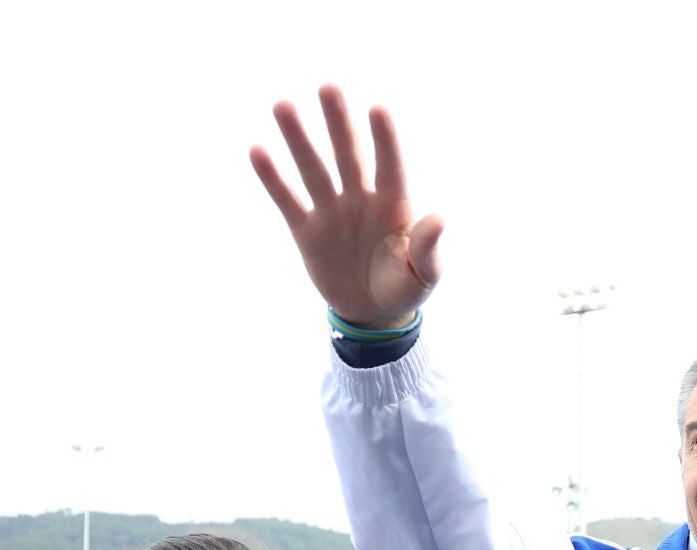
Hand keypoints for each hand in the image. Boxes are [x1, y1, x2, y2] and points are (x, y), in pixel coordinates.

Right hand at [251, 85, 443, 327]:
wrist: (373, 313)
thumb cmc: (405, 289)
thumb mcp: (424, 275)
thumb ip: (428, 248)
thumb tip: (438, 218)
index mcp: (394, 205)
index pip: (390, 166)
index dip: (385, 140)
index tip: (378, 109)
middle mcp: (361, 200)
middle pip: (349, 156)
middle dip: (339, 124)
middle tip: (328, 88)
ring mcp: (332, 213)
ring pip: (314, 170)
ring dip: (299, 140)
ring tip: (282, 106)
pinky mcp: (307, 232)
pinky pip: (288, 201)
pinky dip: (273, 178)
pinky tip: (257, 150)